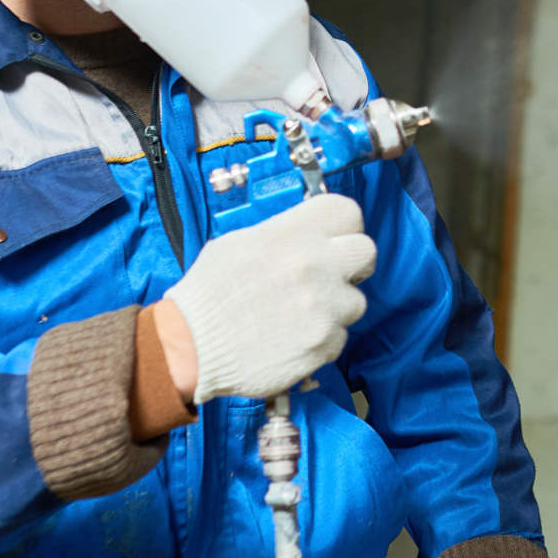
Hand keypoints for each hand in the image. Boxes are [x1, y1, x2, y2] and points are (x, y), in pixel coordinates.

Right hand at [161, 192, 374, 401]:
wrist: (191, 346)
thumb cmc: (208, 295)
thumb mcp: (238, 244)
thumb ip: (280, 234)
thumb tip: (305, 233)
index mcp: (292, 234)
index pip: (347, 211)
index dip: (344, 226)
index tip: (336, 238)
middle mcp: (315, 265)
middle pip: (366, 252)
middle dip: (352, 265)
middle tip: (330, 276)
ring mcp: (324, 306)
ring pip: (356, 301)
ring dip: (334, 307)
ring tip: (300, 313)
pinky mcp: (324, 342)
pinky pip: (341, 336)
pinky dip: (321, 339)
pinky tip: (293, 336)